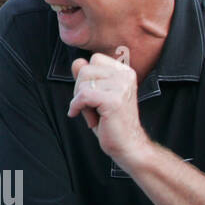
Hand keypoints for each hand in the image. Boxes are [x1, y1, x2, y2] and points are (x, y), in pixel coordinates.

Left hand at [68, 53, 149, 168]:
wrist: (128, 146)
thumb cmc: (110, 122)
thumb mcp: (96, 94)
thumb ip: (87, 76)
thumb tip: (77, 61)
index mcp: (125, 72)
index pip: (95, 59)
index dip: (87, 77)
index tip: (93, 95)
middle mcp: (125, 76)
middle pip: (85, 69)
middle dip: (80, 90)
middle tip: (91, 108)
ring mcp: (121, 87)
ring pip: (82, 83)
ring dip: (80, 102)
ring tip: (94, 114)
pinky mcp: (113, 100)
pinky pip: (83, 96)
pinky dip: (76, 107)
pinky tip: (83, 117)